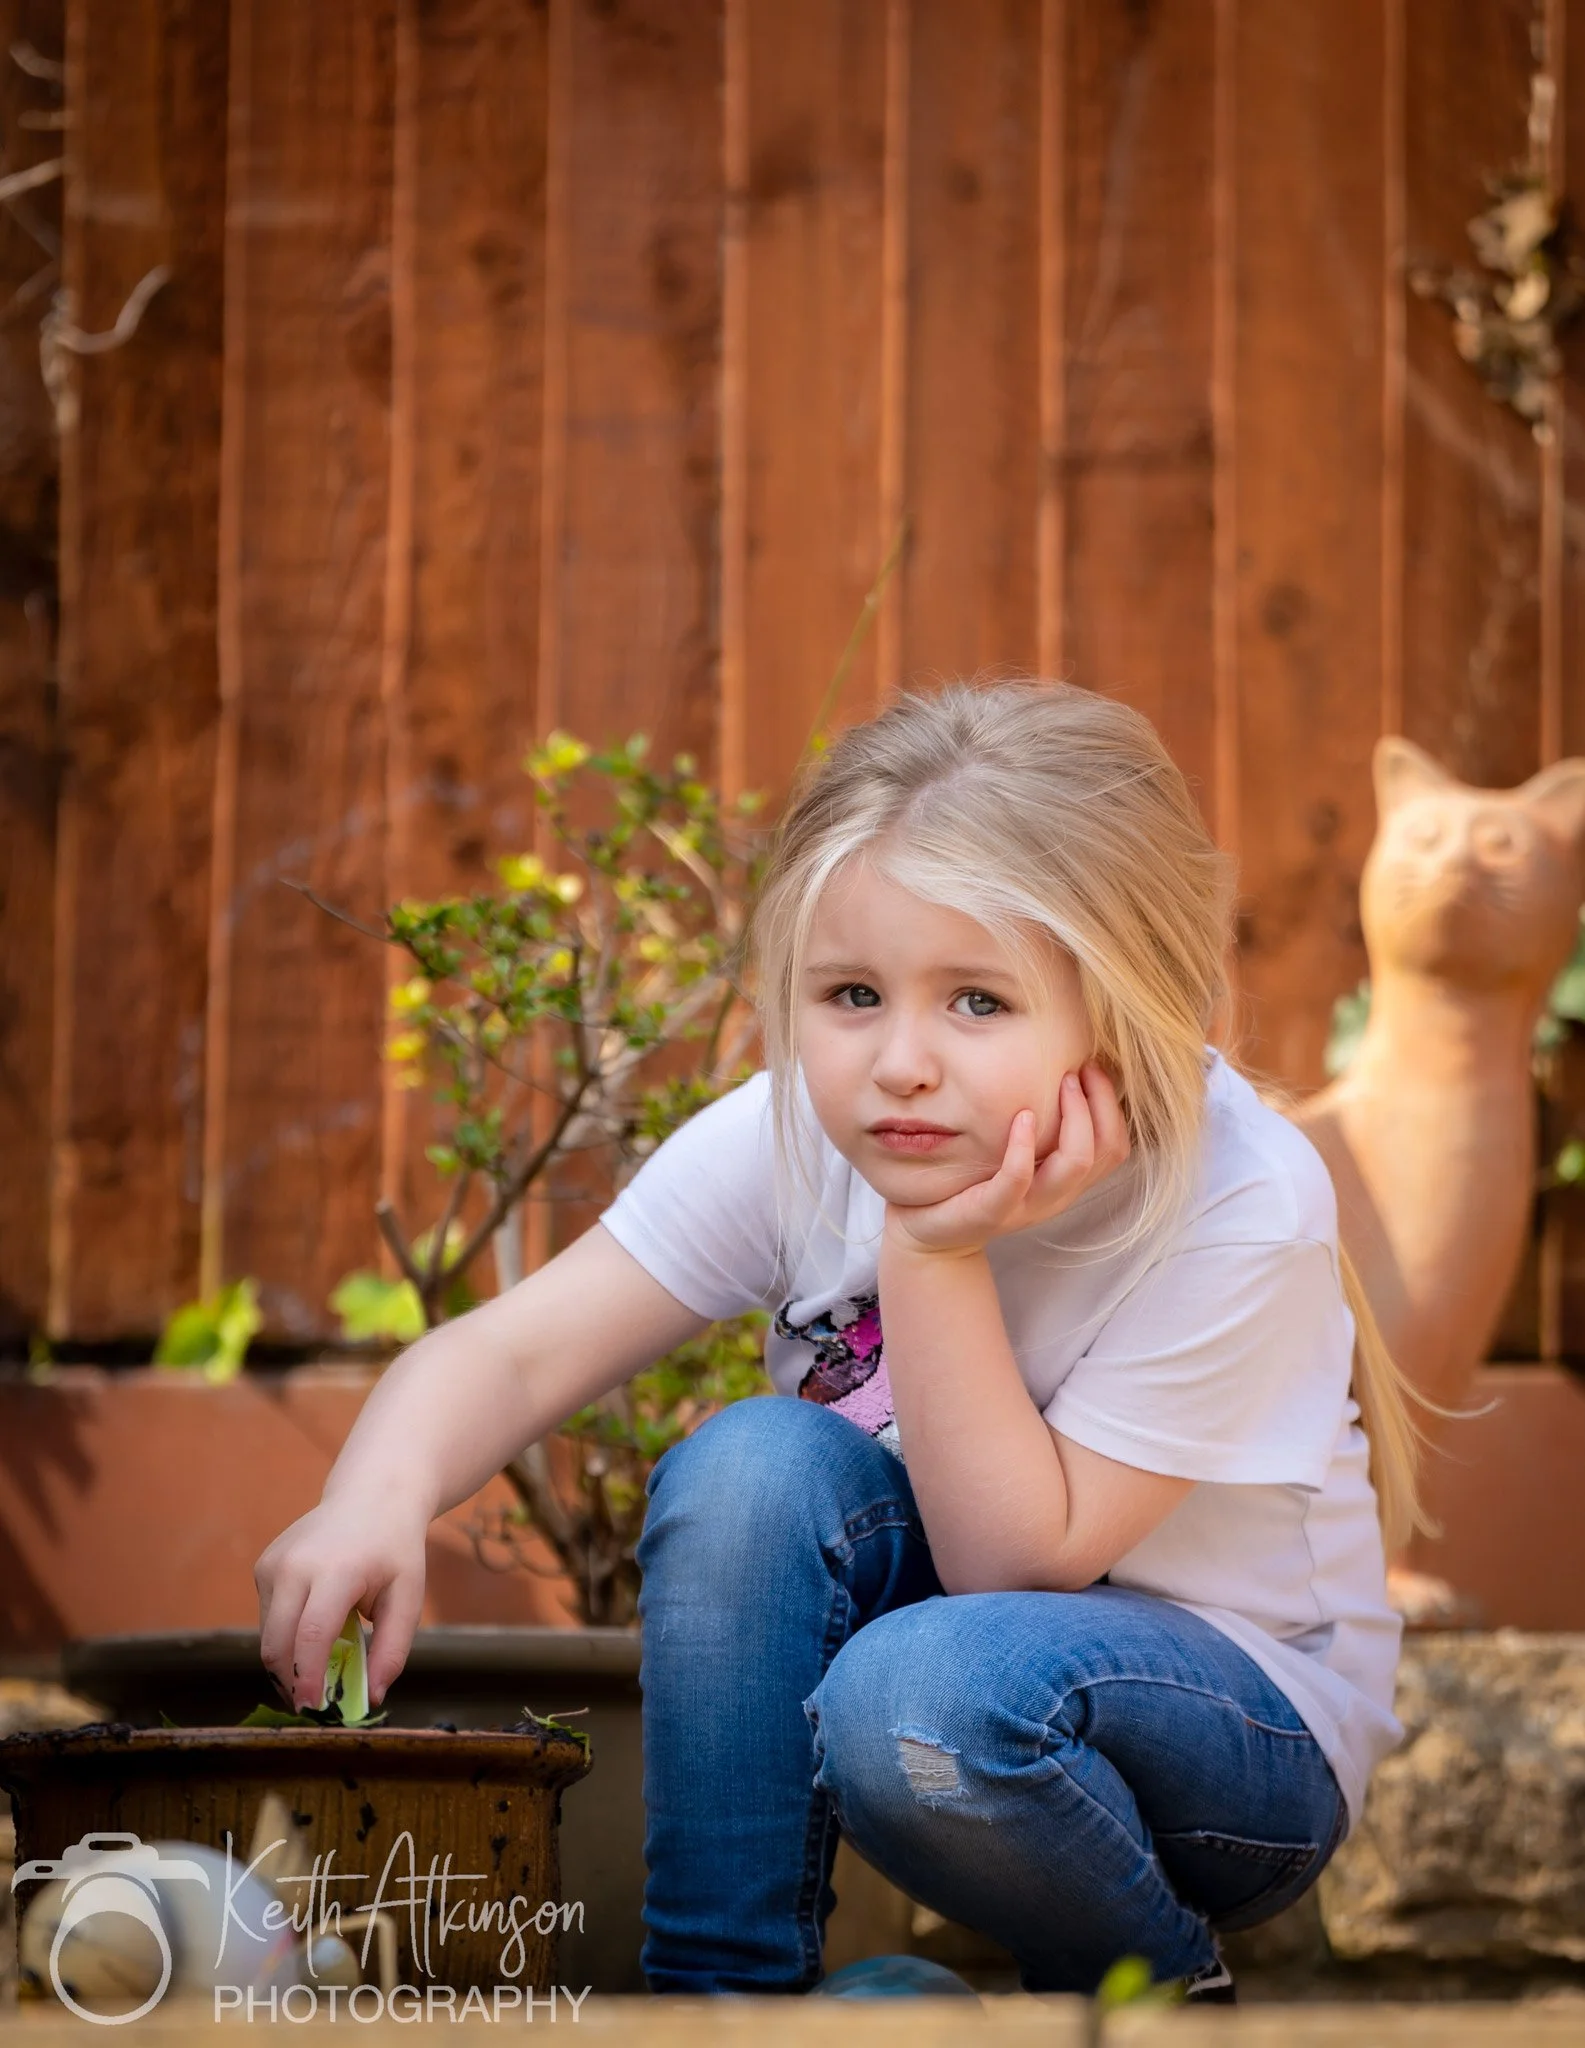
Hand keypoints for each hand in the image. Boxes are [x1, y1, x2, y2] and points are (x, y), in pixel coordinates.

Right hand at [255, 1493, 428, 1712]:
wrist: (373, 1494)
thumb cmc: (395, 1549)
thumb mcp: (408, 1596)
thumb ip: (392, 1648)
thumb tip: (373, 1696)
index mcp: (337, 1569)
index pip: (311, 1634)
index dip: (308, 1678)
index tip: (313, 1710)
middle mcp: (295, 1565)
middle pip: (277, 1643)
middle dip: (291, 1682)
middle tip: (314, 1706)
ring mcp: (274, 1564)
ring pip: (267, 1636)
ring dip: (287, 1664)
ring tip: (319, 1668)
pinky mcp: (263, 1566)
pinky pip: (268, 1619)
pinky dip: (285, 1637)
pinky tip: (313, 1628)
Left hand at [882, 1061, 1130, 1259]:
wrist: (930, 1233)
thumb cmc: (973, 1181)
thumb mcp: (1014, 1154)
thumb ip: (1037, 1128)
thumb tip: (1054, 1070)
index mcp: (1065, 1182)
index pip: (1115, 1146)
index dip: (1111, 1104)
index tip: (1092, 1067)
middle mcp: (1056, 1196)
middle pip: (1105, 1151)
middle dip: (1100, 1103)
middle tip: (1079, 1068)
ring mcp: (1026, 1206)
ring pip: (1075, 1164)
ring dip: (1075, 1117)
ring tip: (1062, 1082)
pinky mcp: (992, 1212)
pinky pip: (1018, 1179)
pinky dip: (1025, 1145)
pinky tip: (1022, 1116)